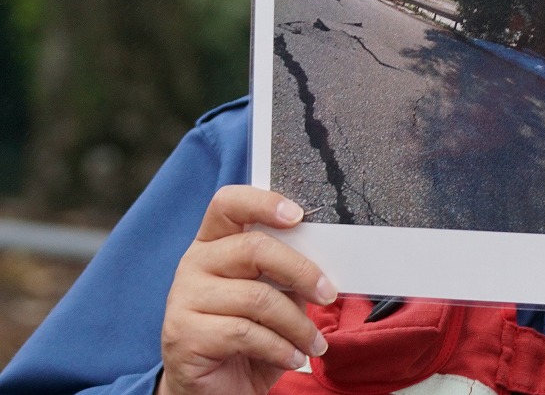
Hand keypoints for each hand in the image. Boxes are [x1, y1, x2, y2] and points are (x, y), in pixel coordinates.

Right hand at [157, 186, 337, 394]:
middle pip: (254, 249)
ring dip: (297, 325)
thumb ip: (286, 273)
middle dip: (301, 271)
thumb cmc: (248, 336)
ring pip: (257, 298)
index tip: (298, 215)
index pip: (229, 203)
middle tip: (327, 294)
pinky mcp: (183, 334)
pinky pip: (244, 333)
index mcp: (214, 243)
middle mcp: (194, 263)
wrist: (214, 389)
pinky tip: (292, 357)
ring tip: (313, 343)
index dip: (263, 202)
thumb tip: (323, 261)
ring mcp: (183, 298)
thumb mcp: (273, 297)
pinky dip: (279, 348)